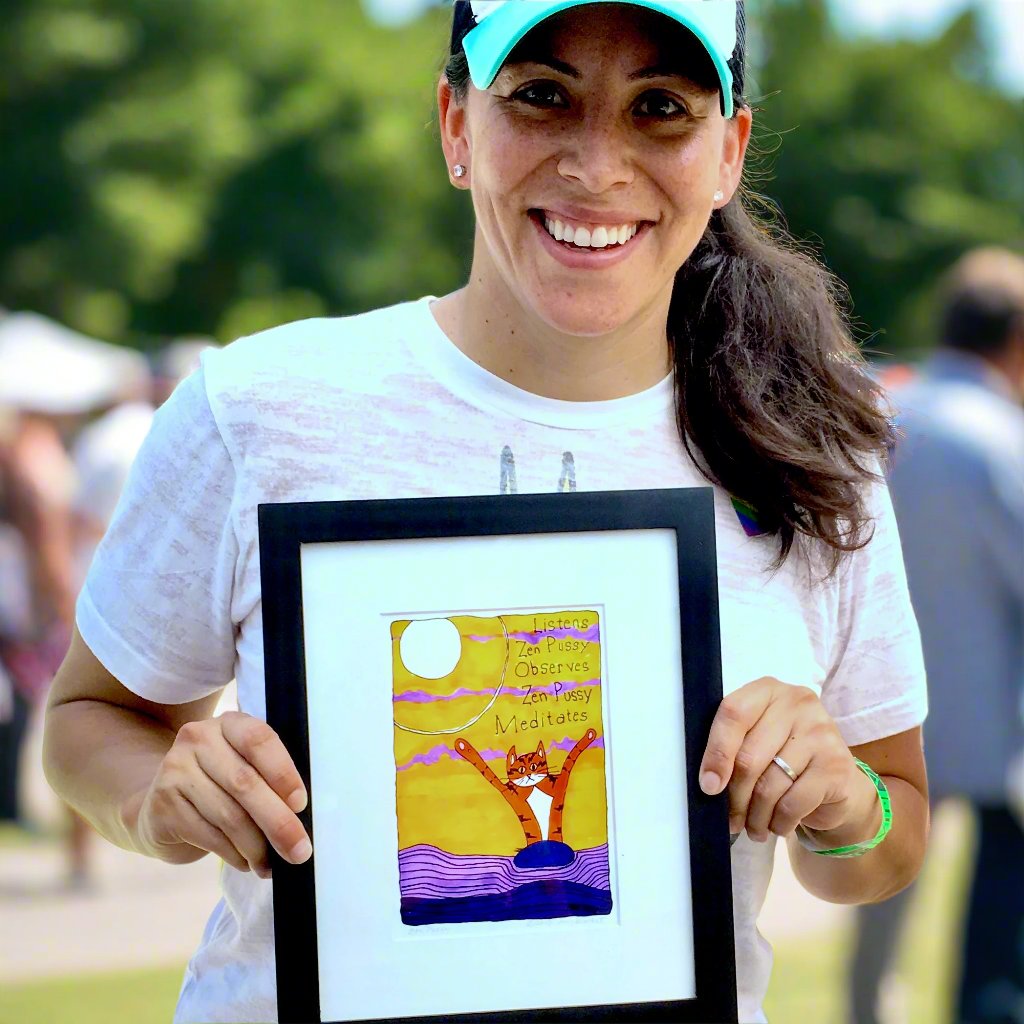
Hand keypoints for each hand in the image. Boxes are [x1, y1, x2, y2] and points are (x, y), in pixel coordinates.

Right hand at [126, 711, 310, 877]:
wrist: (160, 802)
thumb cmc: (219, 784)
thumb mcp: (244, 766)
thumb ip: (270, 778)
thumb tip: (301, 816)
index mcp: (230, 724)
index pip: (259, 740)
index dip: (283, 773)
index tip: (301, 804)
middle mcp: (198, 739)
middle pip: (245, 783)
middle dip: (278, 823)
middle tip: (299, 851)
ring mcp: (175, 770)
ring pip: (228, 815)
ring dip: (256, 847)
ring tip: (271, 865)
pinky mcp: (163, 805)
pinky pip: (209, 836)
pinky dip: (234, 855)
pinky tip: (245, 862)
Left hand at [699, 677, 877, 844]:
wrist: (837, 781)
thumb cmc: (785, 757)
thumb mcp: (756, 740)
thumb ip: (733, 747)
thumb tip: (709, 783)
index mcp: (768, 689)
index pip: (733, 713)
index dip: (716, 752)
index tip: (709, 786)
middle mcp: (797, 703)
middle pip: (749, 756)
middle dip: (735, 796)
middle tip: (731, 819)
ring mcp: (821, 732)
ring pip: (770, 785)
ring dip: (756, 816)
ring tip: (753, 828)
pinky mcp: (836, 765)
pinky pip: (793, 803)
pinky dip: (779, 822)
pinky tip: (777, 827)